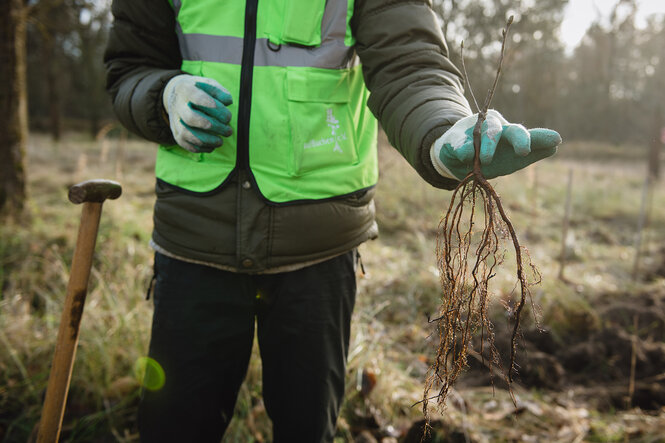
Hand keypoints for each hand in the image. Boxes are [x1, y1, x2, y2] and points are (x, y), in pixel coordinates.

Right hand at [162, 74, 232, 152]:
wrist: (177, 95)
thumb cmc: (198, 90)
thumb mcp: (208, 84)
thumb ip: (220, 91)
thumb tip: (228, 102)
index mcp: (185, 89)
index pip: (195, 96)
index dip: (210, 105)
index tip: (226, 115)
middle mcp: (177, 105)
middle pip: (191, 118)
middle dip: (212, 126)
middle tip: (228, 130)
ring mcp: (174, 120)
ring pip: (186, 134)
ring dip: (206, 140)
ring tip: (220, 141)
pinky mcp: (175, 133)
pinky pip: (185, 144)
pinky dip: (200, 148)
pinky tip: (212, 146)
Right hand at [430, 110, 561, 180]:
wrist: (454, 158)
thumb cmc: (488, 158)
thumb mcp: (509, 158)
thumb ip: (530, 152)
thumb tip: (555, 145)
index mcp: (508, 134)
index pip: (523, 133)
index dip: (538, 137)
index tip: (556, 141)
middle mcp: (494, 127)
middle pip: (508, 129)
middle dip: (517, 138)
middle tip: (523, 151)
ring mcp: (473, 130)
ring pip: (486, 133)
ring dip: (488, 146)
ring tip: (486, 160)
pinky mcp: (454, 138)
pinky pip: (460, 142)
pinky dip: (463, 149)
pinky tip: (465, 155)